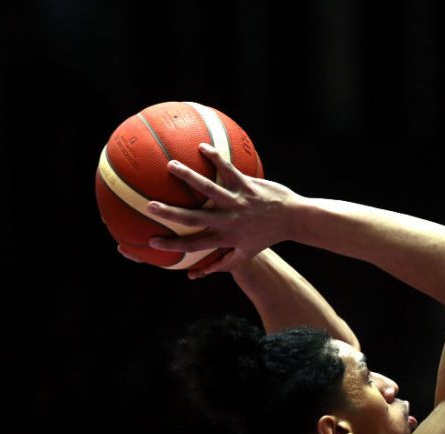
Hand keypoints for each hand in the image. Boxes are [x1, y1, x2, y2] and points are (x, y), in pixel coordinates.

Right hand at [145, 143, 302, 275]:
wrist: (294, 218)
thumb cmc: (267, 236)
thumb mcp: (246, 254)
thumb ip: (222, 263)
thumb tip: (195, 275)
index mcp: (227, 237)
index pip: (195, 244)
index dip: (173, 245)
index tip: (152, 242)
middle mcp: (230, 220)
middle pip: (195, 217)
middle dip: (171, 213)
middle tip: (150, 205)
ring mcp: (238, 201)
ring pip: (209, 189)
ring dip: (189, 177)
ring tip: (171, 165)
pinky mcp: (247, 185)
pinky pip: (228, 169)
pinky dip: (215, 158)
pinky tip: (202, 146)